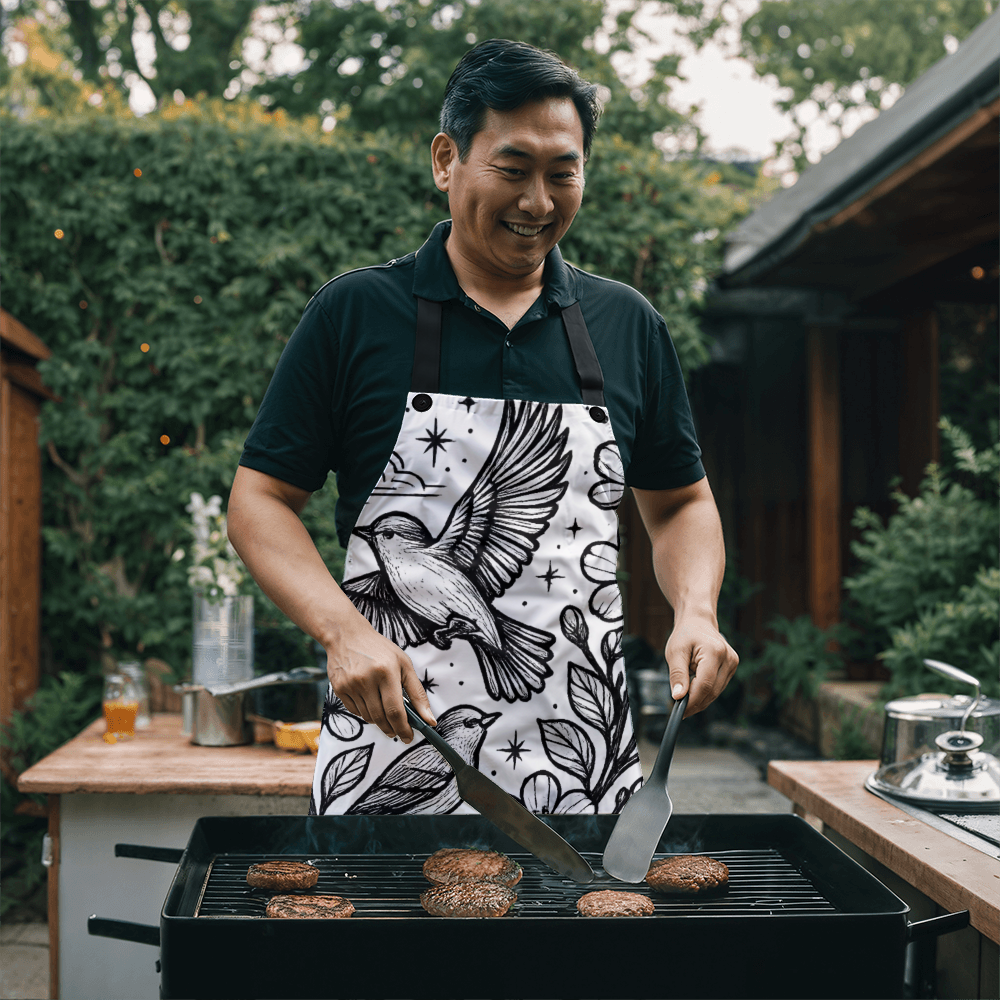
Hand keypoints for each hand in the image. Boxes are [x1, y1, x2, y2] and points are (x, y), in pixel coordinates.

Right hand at [326, 617, 435, 741]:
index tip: (409, 737)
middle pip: (381, 717)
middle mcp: (367, 679)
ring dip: (379, 720)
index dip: (403, 728)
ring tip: (384, 710)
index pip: (395, 710)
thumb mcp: (404, 665)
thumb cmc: (380, 650)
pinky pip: (355, 712)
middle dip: (392, 729)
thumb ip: (418, 693)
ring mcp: (351, 685)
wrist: (347, 635)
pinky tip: (369, 700)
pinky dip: (365, 712)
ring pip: (368, 717)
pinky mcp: (339, 689)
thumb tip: (430, 720)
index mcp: (387, 671)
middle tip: (399, 731)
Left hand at [663, 613, 738, 717]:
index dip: (692, 701)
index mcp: (715, 652)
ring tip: (684, 695)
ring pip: (716, 692)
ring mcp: (733, 663)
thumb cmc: (685, 635)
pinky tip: (693, 688)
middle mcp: (729, 658)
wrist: (698, 621)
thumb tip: (678, 697)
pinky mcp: (732, 668)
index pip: (705, 685)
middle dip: (695, 703)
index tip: (679, 711)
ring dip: (700, 698)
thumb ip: (677, 675)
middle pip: (712, 691)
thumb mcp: (675, 652)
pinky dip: (705, 691)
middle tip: (679, 708)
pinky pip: (718, 687)